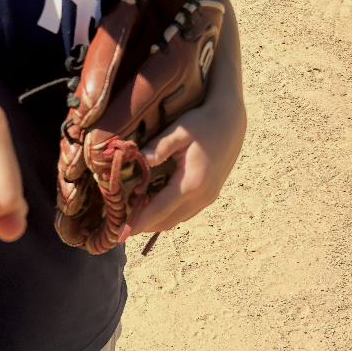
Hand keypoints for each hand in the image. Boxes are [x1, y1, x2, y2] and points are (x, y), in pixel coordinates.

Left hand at [127, 96, 245, 235]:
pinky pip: (186, 212)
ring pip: (178, 219)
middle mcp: (202, 196)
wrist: (231, 120)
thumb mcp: (180, 130)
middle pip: (168, 221)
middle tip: (120, 225)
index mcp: (191, 183)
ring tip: (132, 217)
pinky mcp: (211, 194)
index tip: (121, 230)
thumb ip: (160, 146)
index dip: (139, 221)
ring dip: (155, 222)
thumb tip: (141, 160)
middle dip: (143, 226)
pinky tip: (154, 207)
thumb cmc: (203, 122)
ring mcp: (208, 197)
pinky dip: (168, 214)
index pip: (160, 210)